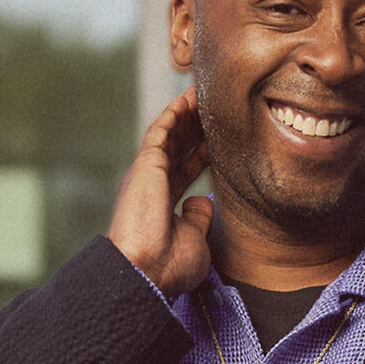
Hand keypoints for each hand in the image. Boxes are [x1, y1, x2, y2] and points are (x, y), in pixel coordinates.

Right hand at [107, 86, 212, 295]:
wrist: (147, 270)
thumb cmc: (169, 265)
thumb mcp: (195, 239)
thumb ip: (200, 217)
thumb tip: (204, 199)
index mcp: (164, 204)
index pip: (185, 170)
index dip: (202, 152)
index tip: (219, 138)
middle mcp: (154, 186)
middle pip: (177, 148)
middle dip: (194, 127)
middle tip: (212, 107)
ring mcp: (148, 175)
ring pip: (168, 135)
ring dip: (184, 114)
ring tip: (201, 93)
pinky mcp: (145, 166)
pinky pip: (159, 132)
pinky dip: (172, 114)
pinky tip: (185, 99)